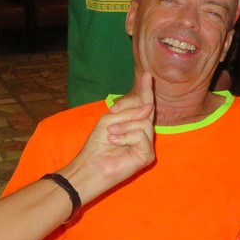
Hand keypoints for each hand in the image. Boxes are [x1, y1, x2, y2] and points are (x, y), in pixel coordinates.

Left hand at [60, 72, 155, 203]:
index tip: (147, 74)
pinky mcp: (147, 156)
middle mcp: (143, 132)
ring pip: (144, 123)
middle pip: (146, 110)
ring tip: (111, 135)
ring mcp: (146, 145)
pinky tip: (115, 141)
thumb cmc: (98, 144)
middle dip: (129, 110)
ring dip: (124, 126)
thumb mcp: (109, 120)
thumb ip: (128, 112)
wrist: (91, 165)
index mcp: (133, 123)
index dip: (145, 90)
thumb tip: (149, 108)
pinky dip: (127, 137)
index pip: (143, 104)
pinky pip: (142, 137)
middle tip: (111, 119)